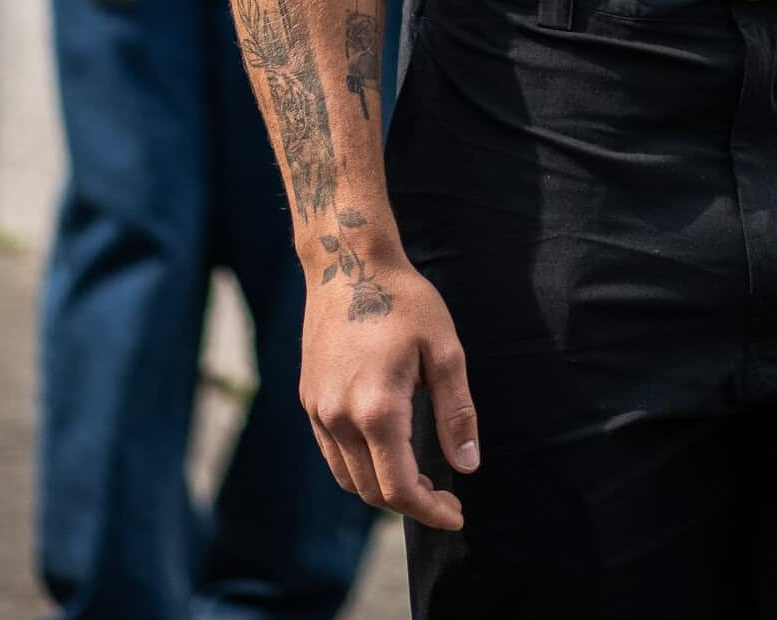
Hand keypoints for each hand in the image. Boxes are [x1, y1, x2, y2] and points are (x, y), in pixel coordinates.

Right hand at [300, 251, 478, 529]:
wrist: (348, 261)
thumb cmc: (403, 300)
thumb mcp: (445, 350)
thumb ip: (456, 413)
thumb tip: (467, 465)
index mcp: (377, 409)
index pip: (400, 488)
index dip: (430, 511)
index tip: (456, 515)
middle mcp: (339, 418)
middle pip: (372, 492)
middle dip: (411, 503)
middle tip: (444, 496)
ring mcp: (318, 410)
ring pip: (348, 478)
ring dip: (382, 488)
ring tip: (418, 477)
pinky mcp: (309, 399)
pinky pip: (332, 453)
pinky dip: (359, 466)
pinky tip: (385, 449)